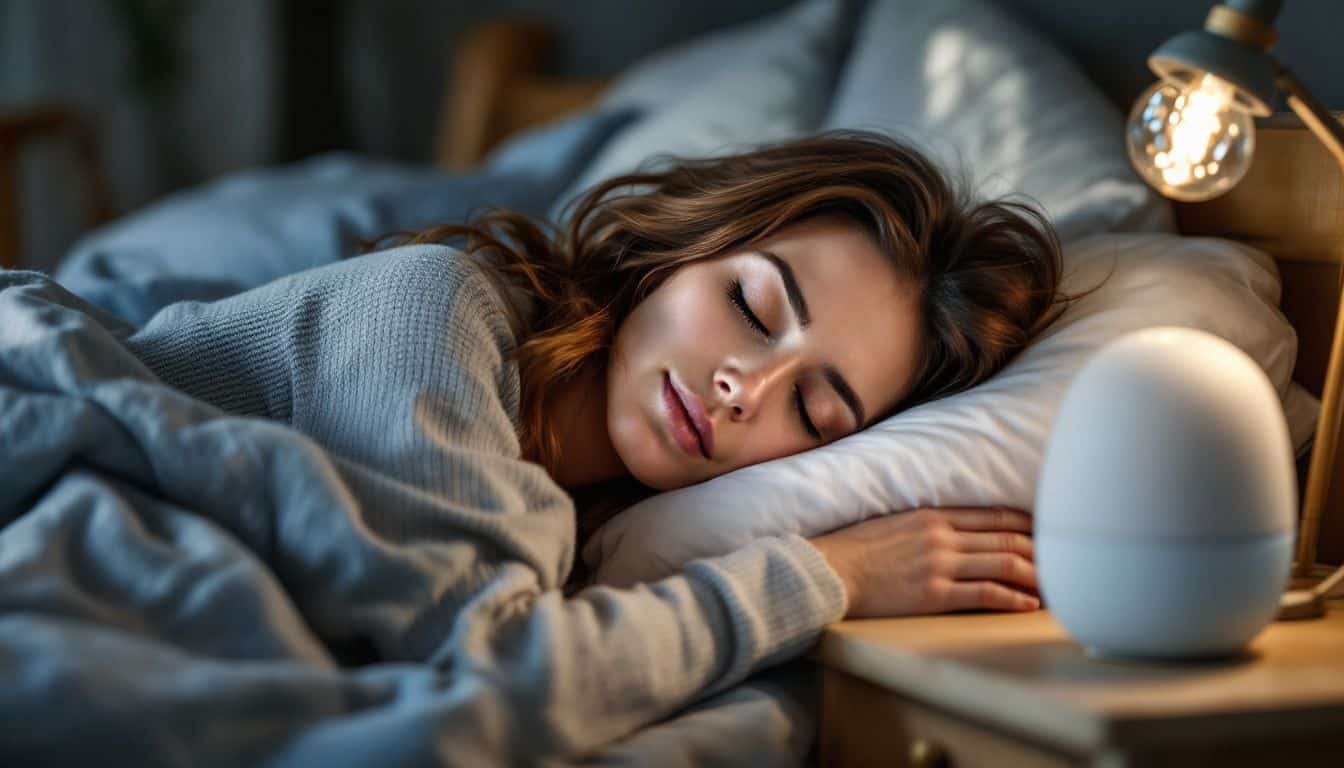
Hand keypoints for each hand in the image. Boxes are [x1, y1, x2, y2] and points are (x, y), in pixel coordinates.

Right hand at [808, 507, 1037, 618]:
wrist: (830, 571)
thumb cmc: (855, 550)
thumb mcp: (894, 522)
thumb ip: (926, 524)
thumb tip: (952, 530)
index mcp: (932, 516)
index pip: (992, 516)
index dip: (1024, 524)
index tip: (1045, 531)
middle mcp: (942, 537)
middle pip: (1005, 540)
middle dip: (1039, 550)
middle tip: (1062, 559)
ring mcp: (940, 565)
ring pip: (1003, 564)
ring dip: (1034, 575)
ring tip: (1054, 584)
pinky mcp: (935, 594)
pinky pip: (986, 595)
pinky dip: (1013, 599)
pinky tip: (1029, 604)